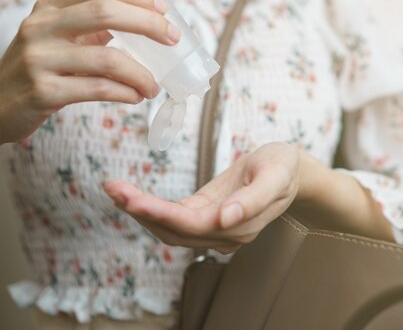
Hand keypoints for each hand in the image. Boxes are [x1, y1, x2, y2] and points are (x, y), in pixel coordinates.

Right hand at [0, 0, 181, 145]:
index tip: (163, 9)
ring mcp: (40, 59)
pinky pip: (97, 89)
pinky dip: (125, 92)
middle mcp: (41, 27)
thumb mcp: (59, 37)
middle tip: (172, 39)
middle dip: (149, 24)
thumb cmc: (39, 68)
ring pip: (107, 58)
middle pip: (105, 12)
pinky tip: (136, 97)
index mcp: (49, 7)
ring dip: (141, 73)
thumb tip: (149, 24)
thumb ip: (94, 27)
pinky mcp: (44, 92)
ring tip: (153, 85)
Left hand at [103, 142, 301, 253]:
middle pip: (174, 230)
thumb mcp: (275, 174)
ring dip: (140, 211)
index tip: (134, 200)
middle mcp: (224, 234)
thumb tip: (226, 219)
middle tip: (112, 188)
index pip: (193, 225)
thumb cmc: (283, 167)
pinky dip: (150, 208)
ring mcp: (214, 227)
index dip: (161, 214)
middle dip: (141, 211)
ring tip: (114, 189)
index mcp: (240, 225)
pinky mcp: (206, 215)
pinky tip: (131, 196)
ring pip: (169, 228)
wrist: (289, 170)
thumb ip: (253, 199)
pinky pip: (174, 218)